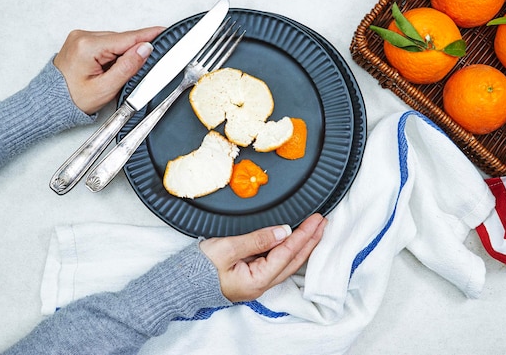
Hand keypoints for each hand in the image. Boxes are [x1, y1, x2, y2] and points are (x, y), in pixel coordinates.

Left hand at [53, 27, 164, 114]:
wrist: (50, 102)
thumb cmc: (72, 99)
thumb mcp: (105, 88)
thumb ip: (127, 67)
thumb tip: (145, 49)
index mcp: (88, 46)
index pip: (127, 38)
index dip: (148, 36)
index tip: (164, 31)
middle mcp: (83, 37)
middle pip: (122, 40)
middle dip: (134, 53)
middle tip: (141, 70)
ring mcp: (81, 37)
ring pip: (116, 42)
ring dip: (122, 56)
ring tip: (115, 75)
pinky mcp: (82, 41)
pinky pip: (107, 44)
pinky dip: (113, 55)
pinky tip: (109, 69)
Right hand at [199, 213, 326, 301]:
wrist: (181, 282)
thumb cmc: (199, 267)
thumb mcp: (227, 248)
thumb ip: (257, 239)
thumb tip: (283, 231)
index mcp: (256, 279)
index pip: (287, 253)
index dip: (304, 235)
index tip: (316, 220)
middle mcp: (261, 284)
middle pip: (294, 261)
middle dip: (311, 240)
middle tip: (323, 222)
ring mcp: (258, 281)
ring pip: (288, 263)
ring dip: (303, 245)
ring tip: (316, 230)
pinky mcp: (253, 276)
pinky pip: (278, 262)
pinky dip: (290, 250)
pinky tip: (295, 241)